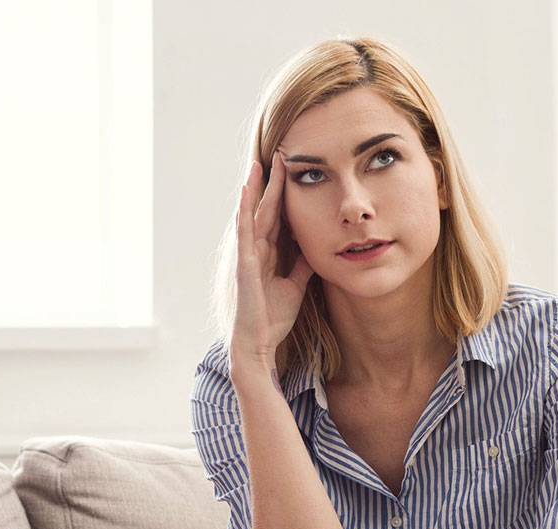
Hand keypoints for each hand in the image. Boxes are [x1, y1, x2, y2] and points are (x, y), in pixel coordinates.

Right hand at [230, 154, 314, 367]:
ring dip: (255, 190)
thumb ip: (302, 266)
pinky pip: (244, 233)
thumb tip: (313, 248)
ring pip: (251, 216)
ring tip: (259, 165)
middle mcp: (255, 250)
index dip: (283, 194)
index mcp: (268, 254)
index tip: (291, 171)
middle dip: (272, 183)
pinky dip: (245, 212)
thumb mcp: (296, 286)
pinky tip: (246, 194)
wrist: (259, 344)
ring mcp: (247, 256)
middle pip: (266, 210)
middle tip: (279, 155)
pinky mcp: (244, 265)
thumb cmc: (273, 318)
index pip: (277, 217)